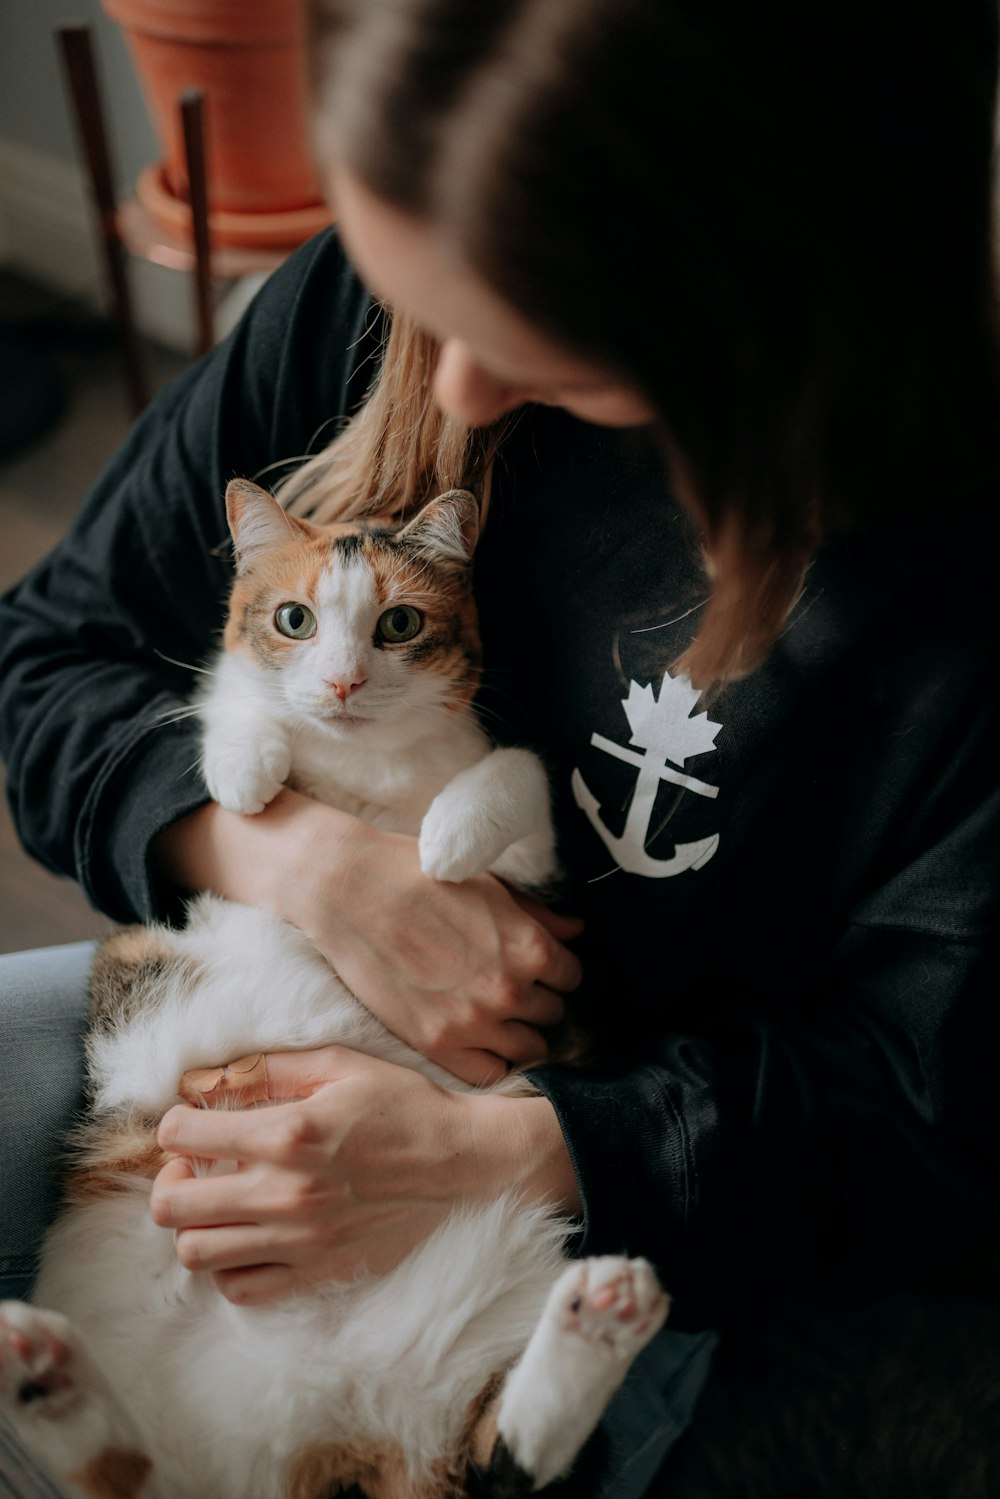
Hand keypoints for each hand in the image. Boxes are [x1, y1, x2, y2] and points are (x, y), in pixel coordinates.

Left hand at [150, 1047, 579, 1304]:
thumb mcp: (339, 1064)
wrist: (461, 1160)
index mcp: (287, 1134)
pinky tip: (248, 1235)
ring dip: (194, 1224)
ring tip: (218, 1202)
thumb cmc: (402, 1104)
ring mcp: (299, 1240)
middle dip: (170, 1178)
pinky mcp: (318, 1271)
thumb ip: (268, 1069)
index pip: (180, 1135)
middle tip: (196, 1164)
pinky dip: (229, 1264)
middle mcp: (284, 1193)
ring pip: (196, 1253)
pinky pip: (241, 1288)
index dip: (176, 1123)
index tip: (194, 1121)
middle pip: (173, 1206)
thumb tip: (206, 1078)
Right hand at [298, 819, 581, 1083]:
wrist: (348, 889)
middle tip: (514, 989)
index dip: (556, 969)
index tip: (539, 968)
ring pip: (529, 1049)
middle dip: (538, 1000)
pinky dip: (493, 1060)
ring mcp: (474, 1023)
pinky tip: (481, 1041)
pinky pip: (489, 1073)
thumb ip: (539, 914)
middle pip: (552, 1014)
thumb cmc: (418, 876)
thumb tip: (577, 930)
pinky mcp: (436, 1044)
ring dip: (520, 1033)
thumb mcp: (489, 885)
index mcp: (530, 946)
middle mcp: (509, 990)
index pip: (572, 976)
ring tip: (499, 1016)